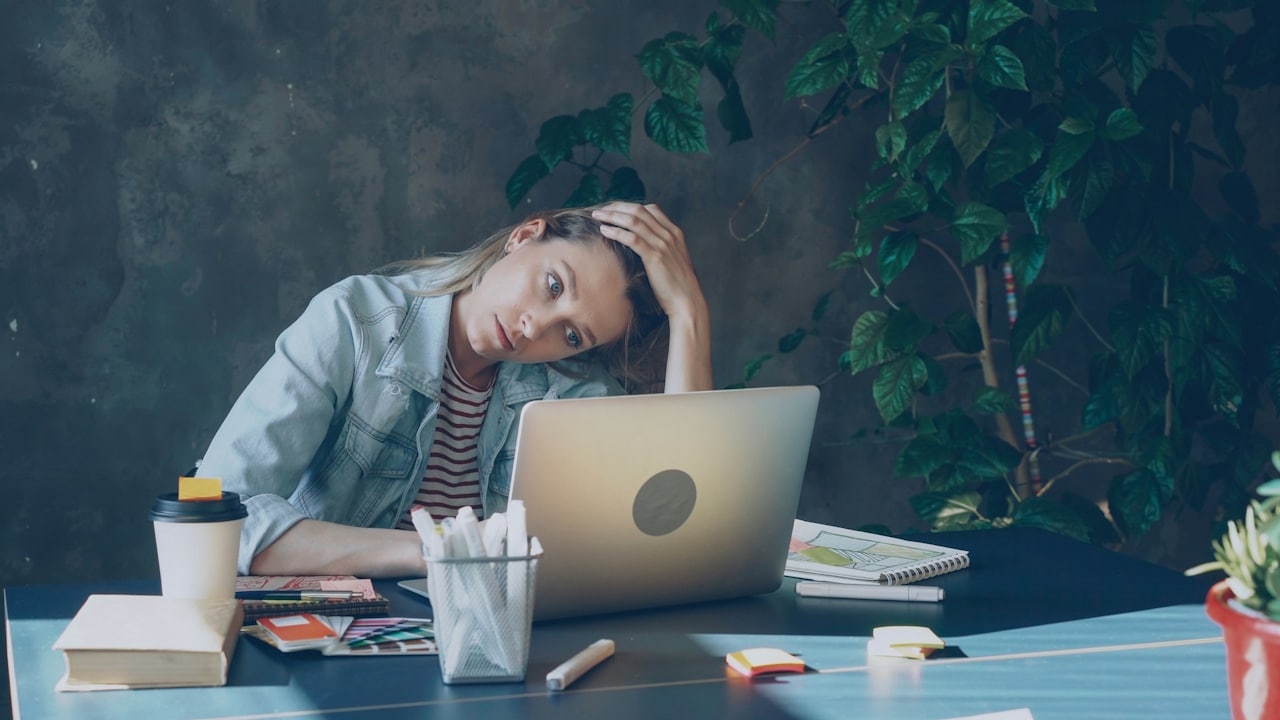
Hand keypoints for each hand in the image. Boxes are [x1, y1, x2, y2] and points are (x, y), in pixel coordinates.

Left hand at [591, 202, 712, 391]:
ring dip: (612, 216)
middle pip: (639, 210)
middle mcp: (669, 235)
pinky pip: (632, 238)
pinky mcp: (655, 257)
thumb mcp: (673, 260)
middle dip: (617, 207)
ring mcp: (663, 244)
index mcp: (675, 233)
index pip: (651, 209)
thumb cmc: (677, 285)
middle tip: (600, 210)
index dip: (629, 206)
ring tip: (597, 216)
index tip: (614, 209)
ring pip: (634, 221)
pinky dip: (616, 232)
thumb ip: (662, 248)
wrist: (687, 301)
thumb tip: (642, 245)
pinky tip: (604, 230)